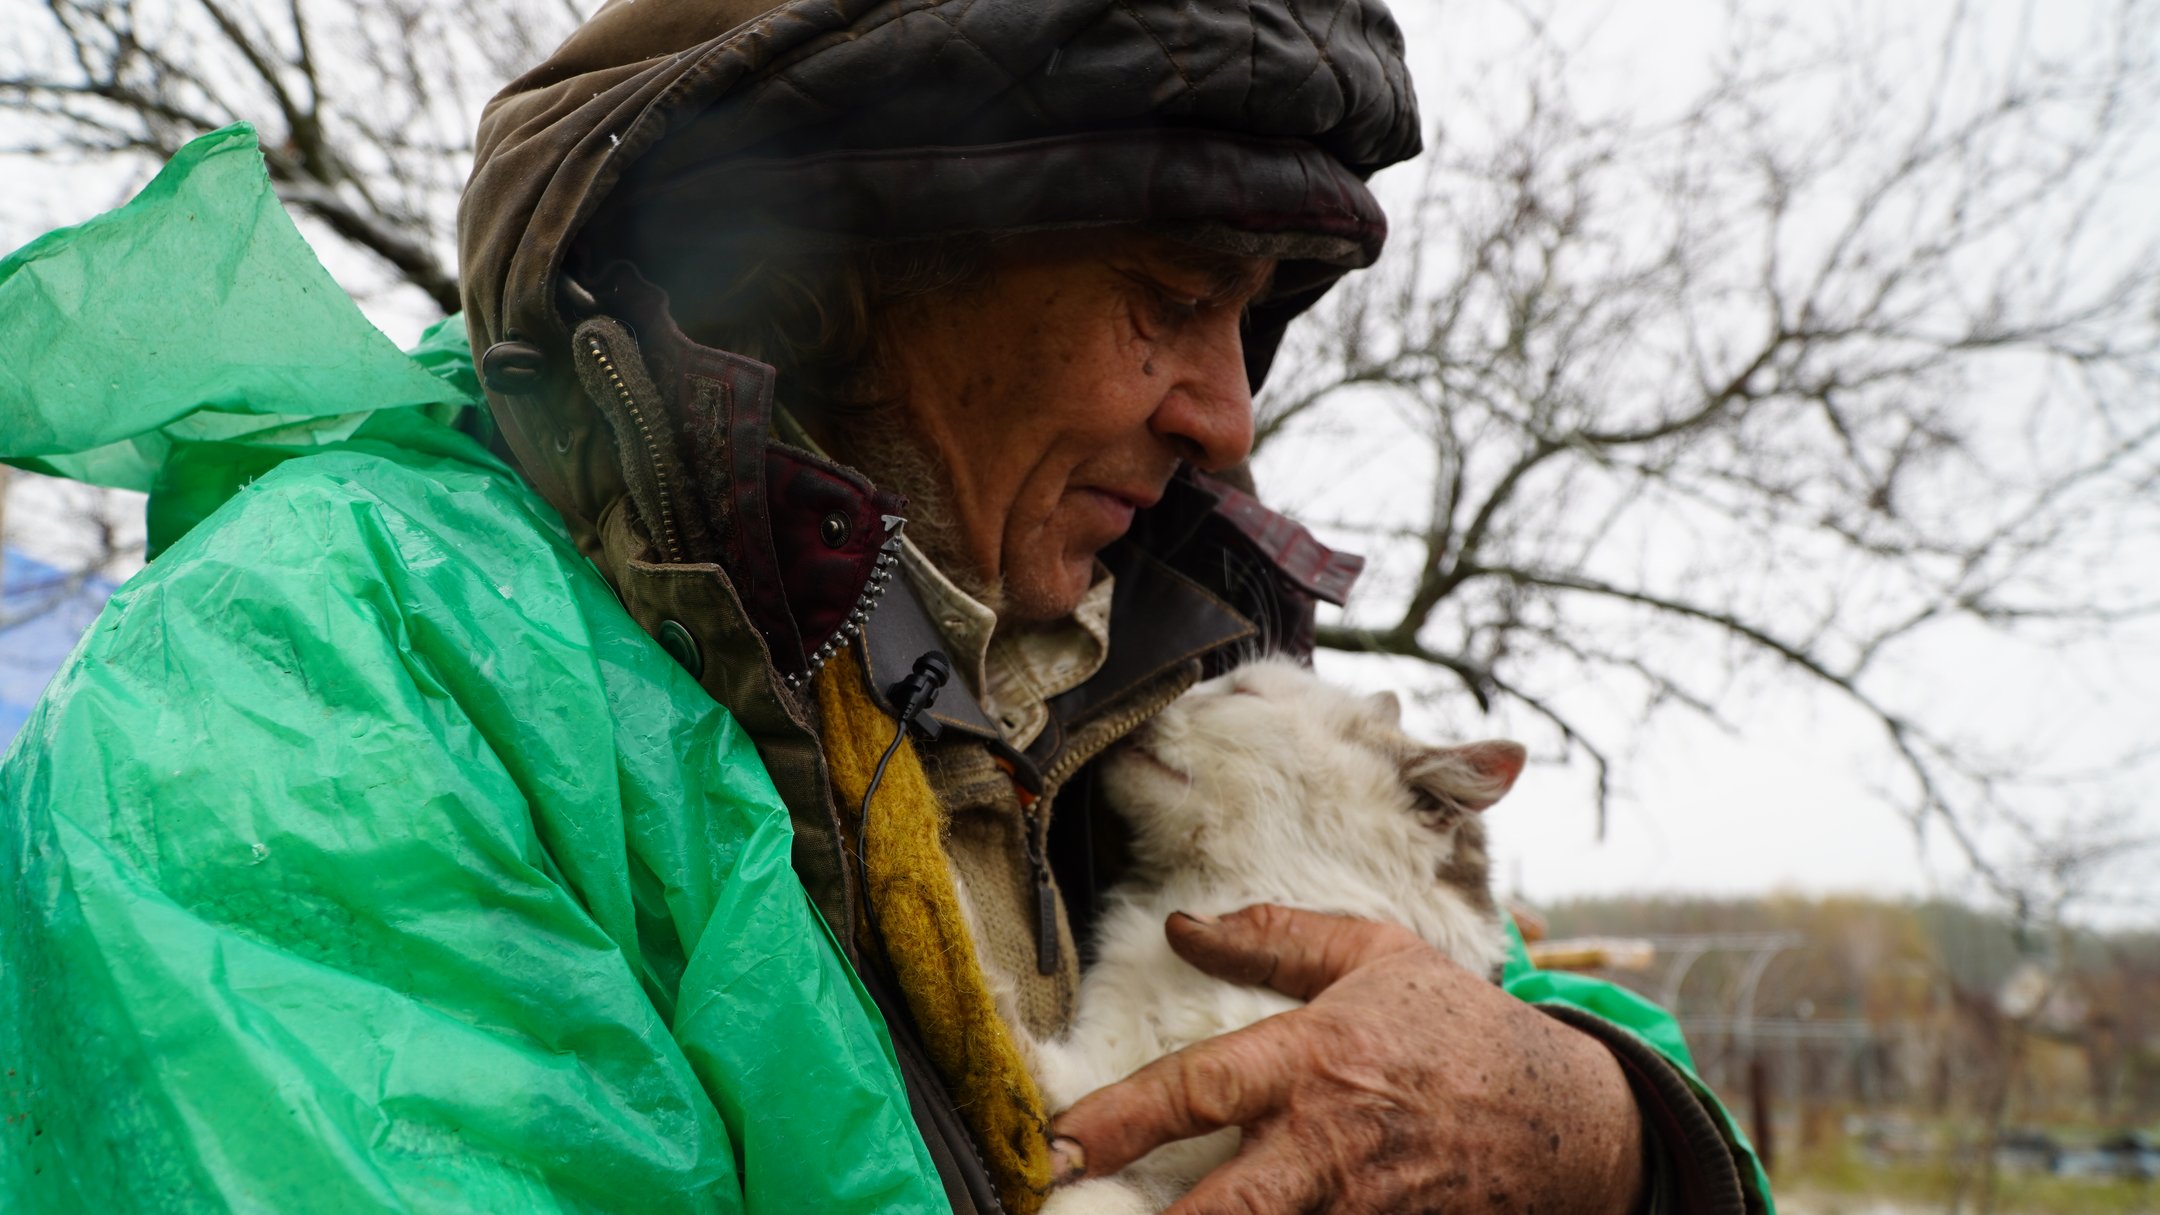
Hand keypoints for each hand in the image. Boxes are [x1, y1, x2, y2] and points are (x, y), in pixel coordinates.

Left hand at [1046, 905, 1644, 1214]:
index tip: (1057, 1141)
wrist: (1570, 1122)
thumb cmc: (1458, 1030)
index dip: (1122, 1119)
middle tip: (1069, 1211)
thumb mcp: (1376, 956)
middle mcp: (1327, 1148)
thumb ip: (1275, 939)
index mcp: (1316, 1060)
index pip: (1201, 1089)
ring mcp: (1358, 1211)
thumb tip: (1184, 927)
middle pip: (1224, 1209)